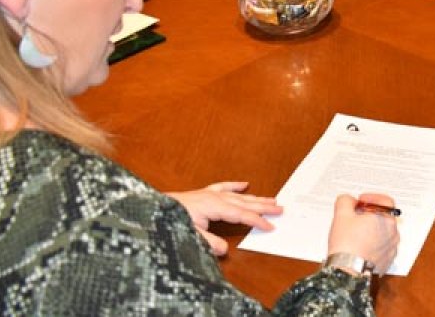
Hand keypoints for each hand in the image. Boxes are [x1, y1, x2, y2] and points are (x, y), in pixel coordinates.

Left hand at [166, 181, 282, 255]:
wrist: (153, 207)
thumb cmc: (170, 219)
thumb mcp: (189, 235)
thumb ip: (208, 242)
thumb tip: (226, 249)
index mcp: (215, 206)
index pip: (242, 215)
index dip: (257, 221)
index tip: (271, 226)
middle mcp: (216, 197)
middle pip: (245, 203)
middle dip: (263, 207)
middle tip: (281, 209)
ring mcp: (210, 194)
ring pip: (238, 196)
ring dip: (255, 198)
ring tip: (272, 199)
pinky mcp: (203, 193)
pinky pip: (223, 187)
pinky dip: (234, 185)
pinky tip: (244, 184)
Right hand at [328, 193, 399, 273]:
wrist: (348, 272)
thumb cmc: (346, 243)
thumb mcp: (341, 215)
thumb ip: (345, 201)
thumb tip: (349, 200)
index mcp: (386, 219)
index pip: (385, 201)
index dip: (372, 197)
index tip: (360, 201)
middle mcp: (393, 234)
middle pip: (385, 217)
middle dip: (370, 214)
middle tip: (355, 216)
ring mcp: (391, 249)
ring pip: (384, 233)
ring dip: (372, 229)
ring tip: (356, 232)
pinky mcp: (387, 262)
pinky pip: (382, 248)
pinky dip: (373, 244)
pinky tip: (360, 246)